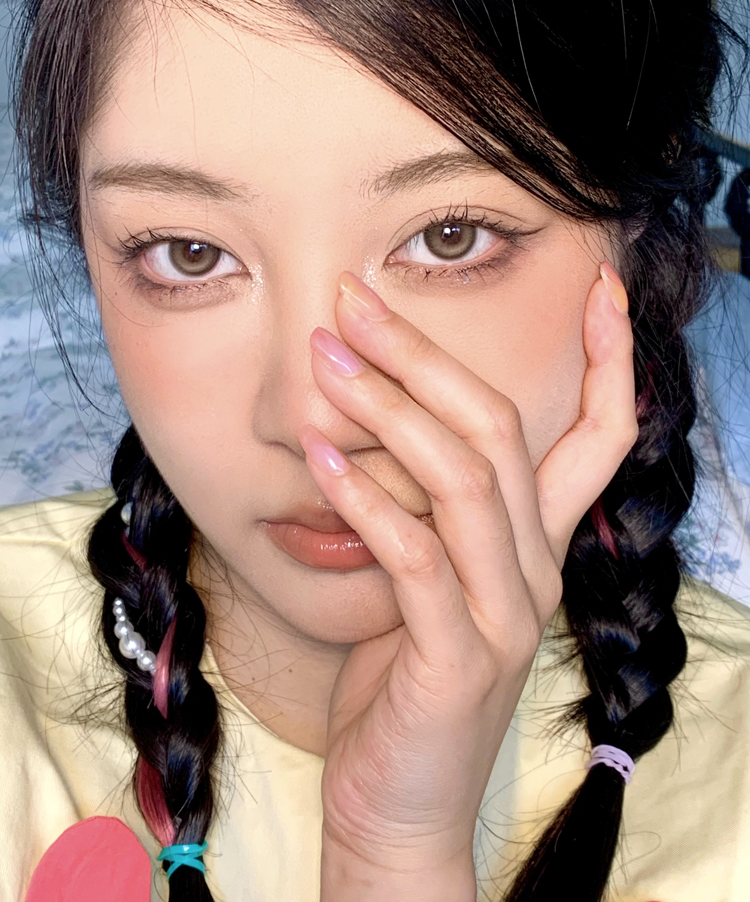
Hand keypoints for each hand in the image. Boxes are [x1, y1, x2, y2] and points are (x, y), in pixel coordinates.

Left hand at [299, 265, 635, 883]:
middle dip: (430, 354)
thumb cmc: (403, 681)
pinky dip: (366, 499)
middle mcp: (534, 569)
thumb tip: (370, 425)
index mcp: (534, 544)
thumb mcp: (425, 581)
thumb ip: (422, 511)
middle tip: (356, 298)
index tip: (602, 285)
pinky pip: (415, 560)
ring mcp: (503, 616)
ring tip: (325, 358)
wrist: (397, 805)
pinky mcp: (457, 661)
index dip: (612, 360)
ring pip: (464, 482)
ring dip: (390, 408)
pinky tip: (319, 456)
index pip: (601, 437)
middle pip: (502, 432)